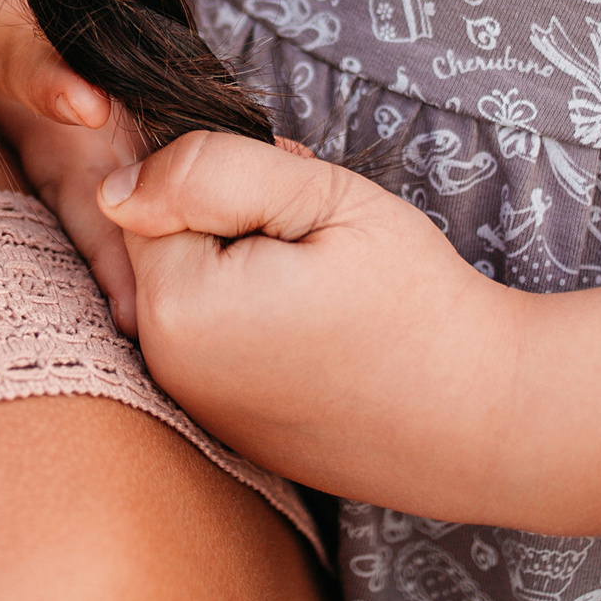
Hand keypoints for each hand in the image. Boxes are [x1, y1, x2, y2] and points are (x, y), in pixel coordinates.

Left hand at [101, 132, 525, 519]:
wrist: (486, 420)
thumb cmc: (417, 302)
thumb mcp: (321, 198)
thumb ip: (210, 171)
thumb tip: (114, 184)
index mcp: (178, 306)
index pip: (146, 197)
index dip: (220, 178)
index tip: (290, 191)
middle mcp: (165, 368)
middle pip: (161, 247)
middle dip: (226, 224)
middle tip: (318, 239)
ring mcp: (193, 407)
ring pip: (189, 293)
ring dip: (240, 270)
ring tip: (325, 279)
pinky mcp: (225, 429)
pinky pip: (214, 345)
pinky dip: (255, 322)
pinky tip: (321, 328)